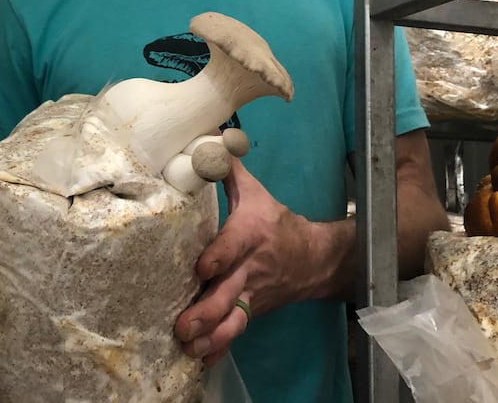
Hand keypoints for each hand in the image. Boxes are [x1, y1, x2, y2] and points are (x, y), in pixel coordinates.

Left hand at [174, 155, 318, 365]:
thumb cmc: (274, 220)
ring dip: (211, 336)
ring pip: (233, 320)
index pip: (233, 247)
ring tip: (188, 347)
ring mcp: (252, 294)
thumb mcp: (254, 192)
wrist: (315, 257)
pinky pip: (237, 333)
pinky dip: (221, 348)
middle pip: (229, 292)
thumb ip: (225, 169)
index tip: (201, 269)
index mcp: (251, 234)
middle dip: (206, 311)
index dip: (218, 258)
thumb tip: (205, 137)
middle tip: (182, 325)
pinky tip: (202, 361)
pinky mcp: (252, 311)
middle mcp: (251, 268)